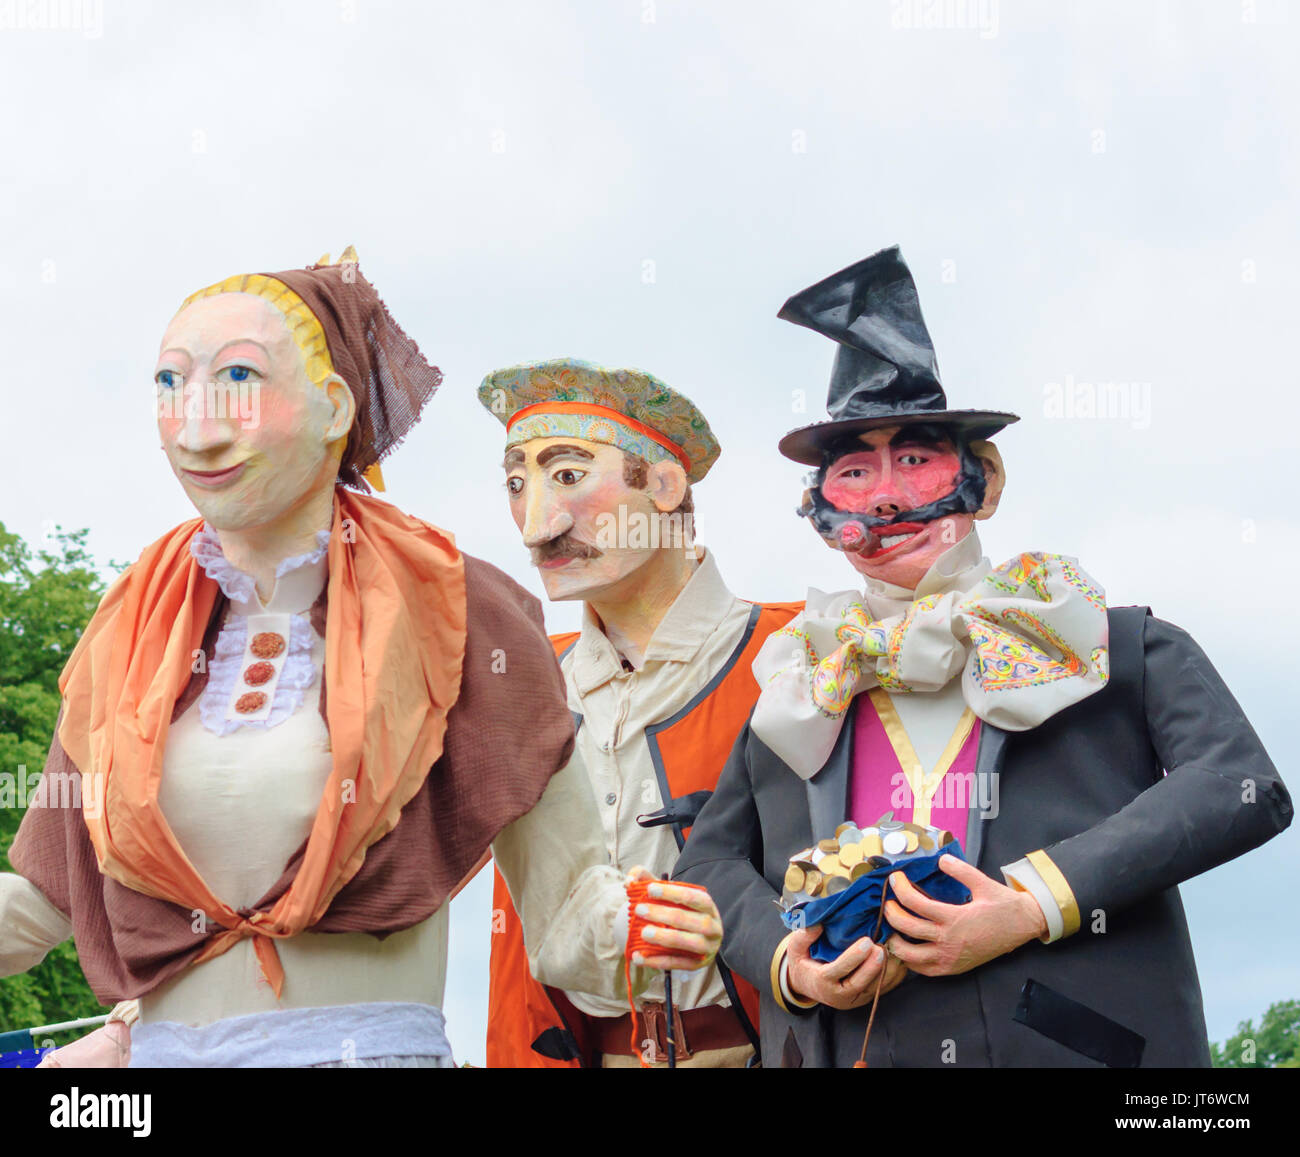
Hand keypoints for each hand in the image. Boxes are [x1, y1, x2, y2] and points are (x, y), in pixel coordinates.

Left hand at [626, 866, 722, 971]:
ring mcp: (707, 947)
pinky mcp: (697, 965)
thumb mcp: (669, 894)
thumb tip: (629, 880)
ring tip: (643, 933)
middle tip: (639, 910)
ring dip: (664, 938)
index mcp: (708, 906)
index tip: (650, 889)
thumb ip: (647, 880)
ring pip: (688, 943)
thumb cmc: (679, 911)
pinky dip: (657, 961)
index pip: (693, 897)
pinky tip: (638, 957)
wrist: (696, 938)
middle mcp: (712, 926)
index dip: (672, 892)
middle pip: (689, 920)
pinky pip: (677, 964)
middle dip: (662, 914)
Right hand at [785, 925, 907, 1009]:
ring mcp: (854, 999)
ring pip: (874, 988)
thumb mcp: (796, 949)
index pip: (839, 970)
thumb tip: (817, 923)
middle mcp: (838, 995)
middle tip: (884, 947)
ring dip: (887, 970)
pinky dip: (893, 976)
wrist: (808, 986)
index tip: (867, 941)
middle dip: (873, 966)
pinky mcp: (865, 1000)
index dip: (853, 957)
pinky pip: (882, 990)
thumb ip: (803, 936)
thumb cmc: (803, 963)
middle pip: (860, 983)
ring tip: (895, 949)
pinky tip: (899, 959)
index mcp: (821, 981)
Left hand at [883, 855, 1047, 976]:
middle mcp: (948, 940)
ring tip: (893, 927)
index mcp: (954, 918)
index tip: (894, 879)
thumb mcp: (982, 882)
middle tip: (888, 902)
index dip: (900, 889)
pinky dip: (910, 960)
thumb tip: (940, 858)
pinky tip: (907, 946)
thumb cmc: (1002, 905)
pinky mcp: (953, 968)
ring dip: (896, 940)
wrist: (1022, 927)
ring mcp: (950, 958)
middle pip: (906, 928)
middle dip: (891, 913)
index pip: (915, 903)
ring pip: (909, 955)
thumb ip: (959, 870)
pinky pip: (923, 970)